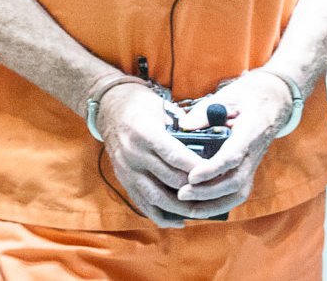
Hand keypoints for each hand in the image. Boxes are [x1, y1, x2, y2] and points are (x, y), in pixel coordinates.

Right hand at [95, 83, 215, 227]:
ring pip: (156, 196)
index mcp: (145, 133)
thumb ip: (181, 126)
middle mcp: (134, 154)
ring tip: (201, 209)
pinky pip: (143, 204)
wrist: (110, 109)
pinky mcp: (124, 181)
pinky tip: (179, 220)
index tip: (214, 172)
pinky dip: (161, 216)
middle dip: (193, 188)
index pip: (173, 155)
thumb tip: (207, 142)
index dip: (194, 166)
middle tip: (215, 192)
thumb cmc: (142, 105)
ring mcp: (127, 171)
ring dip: (180, 207)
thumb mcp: (162, 108)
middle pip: (168, 178)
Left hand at [174, 70, 294, 212]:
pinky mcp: (251, 168)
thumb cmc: (249, 95)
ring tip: (187, 206)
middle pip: (236, 181)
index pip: (233, 155)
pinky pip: (238, 192)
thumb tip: (185, 127)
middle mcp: (256, 150)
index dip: (212, 169)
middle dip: (208, 192)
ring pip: (239, 192)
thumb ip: (206, 111)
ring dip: (213, 204)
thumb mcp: (228, 95)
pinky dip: (220, 204)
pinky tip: (200, 206)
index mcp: (251, 129)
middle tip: (181, 194)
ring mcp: (255, 162)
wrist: (276, 99)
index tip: (191, 177)